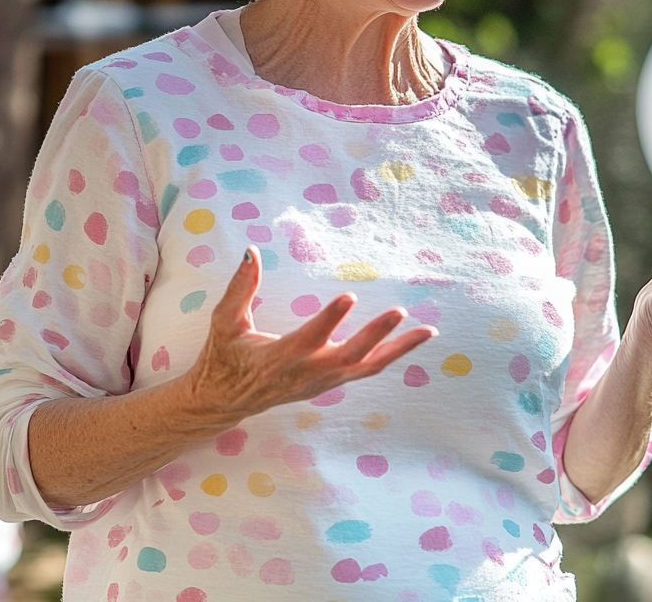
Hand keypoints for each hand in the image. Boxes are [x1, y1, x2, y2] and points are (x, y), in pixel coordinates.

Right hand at [186, 246, 436, 420]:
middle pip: (349, 356)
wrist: (224, 399)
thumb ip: (239, 288)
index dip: (330, 319)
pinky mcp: (328, 384)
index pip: (309, 337)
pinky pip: (364, 370)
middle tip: (400, 311)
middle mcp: (305, 373)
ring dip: (398, 350)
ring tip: (427, 331)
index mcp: (279, 358)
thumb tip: (251, 252)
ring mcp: (320, 382)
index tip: (350, 296)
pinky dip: (389, 356)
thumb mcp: (224, 321)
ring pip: (366, 367)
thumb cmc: (223, 356)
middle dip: (376, 335)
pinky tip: (409, 341)